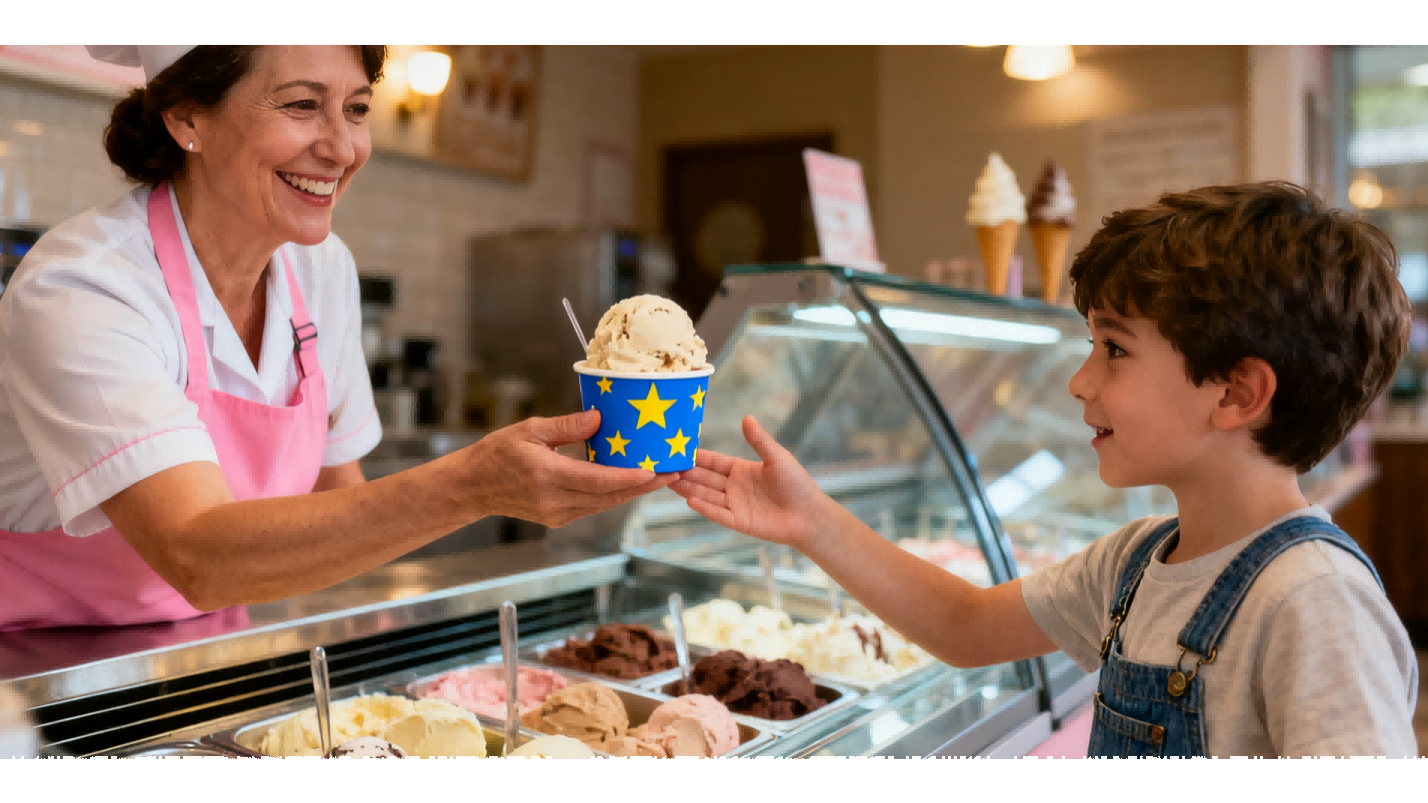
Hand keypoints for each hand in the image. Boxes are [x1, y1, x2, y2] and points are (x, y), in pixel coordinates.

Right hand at [466, 410, 673, 526]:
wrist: (474, 486)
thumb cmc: (498, 452)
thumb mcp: (530, 429)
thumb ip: (567, 426)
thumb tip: (599, 418)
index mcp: (548, 476)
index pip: (598, 481)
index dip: (630, 478)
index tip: (655, 471)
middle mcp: (555, 500)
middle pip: (609, 497)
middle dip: (644, 486)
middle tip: (673, 472)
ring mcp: (557, 514)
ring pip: (605, 504)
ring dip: (633, 492)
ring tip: (660, 476)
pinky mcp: (558, 519)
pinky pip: (593, 507)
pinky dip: (614, 495)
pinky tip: (631, 481)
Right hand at [670, 415, 829, 547]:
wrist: (808, 515)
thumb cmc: (796, 484)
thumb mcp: (777, 457)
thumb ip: (759, 440)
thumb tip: (747, 417)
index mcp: (741, 470)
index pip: (713, 461)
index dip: (697, 457)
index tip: (678, 449)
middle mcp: (734, 487)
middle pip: (705, 478)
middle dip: (686, 472)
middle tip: (663, 466)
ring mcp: (734, 505)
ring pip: (706, 495)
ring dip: (688, 489)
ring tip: (669, 481)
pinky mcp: (738, 521)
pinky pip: (717, 514)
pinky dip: (704, 508)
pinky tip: (689, 500)